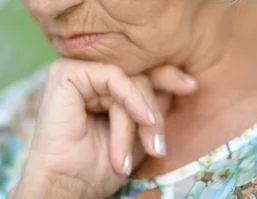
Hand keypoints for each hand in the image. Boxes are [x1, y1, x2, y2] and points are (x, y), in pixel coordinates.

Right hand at [12, 59, 197, 198]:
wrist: (68, 185)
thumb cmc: (98, 165)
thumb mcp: (138, 132)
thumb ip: (154, 106)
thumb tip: (186, 80)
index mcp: (101, 86)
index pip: (140, 72)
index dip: (167, 77)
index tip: (191, 87)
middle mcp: (89, 74)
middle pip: (139, 77)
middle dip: (155, 114)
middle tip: (157, 148)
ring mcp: (77, 71)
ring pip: (129, 81)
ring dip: (137, 121)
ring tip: (133, 153)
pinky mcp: (66, 72)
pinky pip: (114, 76)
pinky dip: (130, 100)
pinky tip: (140, 120)